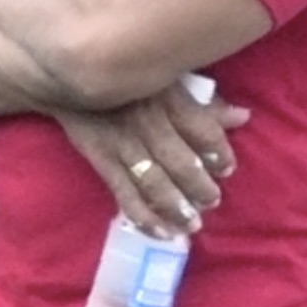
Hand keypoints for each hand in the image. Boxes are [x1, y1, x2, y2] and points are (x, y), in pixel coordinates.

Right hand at [51, 81, 249, 236]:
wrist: (62, 74)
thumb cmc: (127, 78)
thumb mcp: (167, 80)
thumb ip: (204, 103)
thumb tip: (244, 116)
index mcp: (166, 96)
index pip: (202, 127)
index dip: (218, 151)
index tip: (226, 167)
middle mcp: (146, 120)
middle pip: (180, 160)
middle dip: (199, 185)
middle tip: (212, 200)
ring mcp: (121, 142)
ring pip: (154, 181)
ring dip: (175, 207)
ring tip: (191, 224)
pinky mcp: (100, 158)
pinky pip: (124, 193)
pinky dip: (143, 216)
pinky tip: (161, 232)